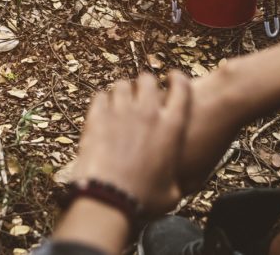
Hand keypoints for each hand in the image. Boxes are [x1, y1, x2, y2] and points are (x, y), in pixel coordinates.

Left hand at [71, 71, 191, 214]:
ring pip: (122, 85)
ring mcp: (120, 112)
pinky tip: (103, 109)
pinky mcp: (97, 117)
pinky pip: (100, 97)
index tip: (173, 78)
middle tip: (143, 91)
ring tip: (122, 99)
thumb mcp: (171, 193)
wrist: (110, 199)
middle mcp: (148, 113)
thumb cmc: (144, 201)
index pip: (181, 88)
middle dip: (145, 83)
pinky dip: (103, 100)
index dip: (178, 79)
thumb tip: (176, 186)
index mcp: (172, 126)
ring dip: (123, 90)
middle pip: (148, 80)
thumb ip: (175, 180)